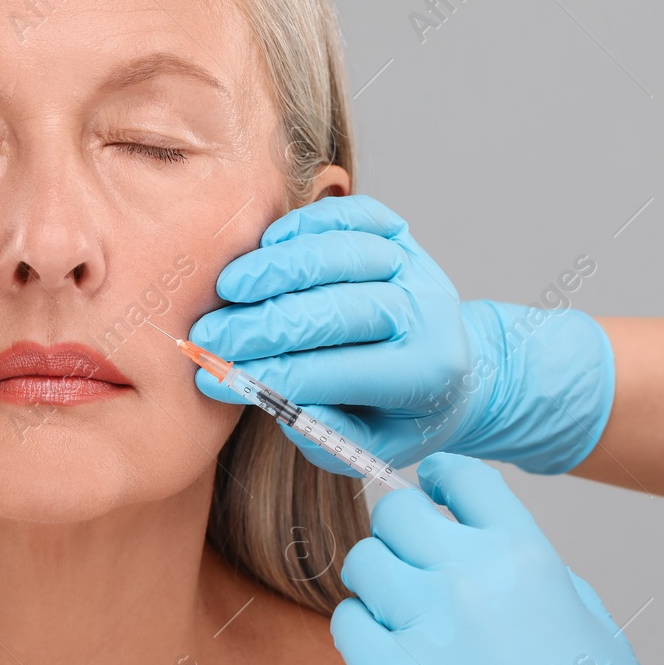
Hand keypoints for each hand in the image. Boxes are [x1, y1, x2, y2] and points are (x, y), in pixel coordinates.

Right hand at [186, 195, 614, 473]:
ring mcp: (416, 266)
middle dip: (262, 325)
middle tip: (207, 336)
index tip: (209, 378)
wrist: (456, 370)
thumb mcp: (368, 449)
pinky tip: (266, 246)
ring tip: (227, 289)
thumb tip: (272, 394)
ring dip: (278, 269)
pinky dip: (307, 224)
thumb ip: (324, 431)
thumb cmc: (398, 415)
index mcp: (424, 374)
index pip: (335, 373)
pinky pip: (354, 215)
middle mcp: (427, 313)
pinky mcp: (401, 235)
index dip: (266, 376)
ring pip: (343, 254)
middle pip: (338, 310)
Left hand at [330, 453, 663, 664]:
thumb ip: (529, 566)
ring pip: (363, 562)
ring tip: (400, 611)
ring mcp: (421, 623)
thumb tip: (487, 545)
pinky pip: (347, 621)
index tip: (431, 489)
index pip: (463, 478)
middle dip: (401, 531)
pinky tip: (388, 649)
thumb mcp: (586, 614)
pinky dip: (361, 630)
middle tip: (410, 559)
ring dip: (377, 580)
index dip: (441, 479)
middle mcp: (466, 576)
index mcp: (522, 554)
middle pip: (395, 512)